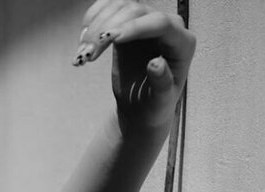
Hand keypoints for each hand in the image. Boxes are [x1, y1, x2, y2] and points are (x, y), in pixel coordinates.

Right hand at [73, 2, 195, 135]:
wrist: (141, 108)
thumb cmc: (155, 106)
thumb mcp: (160, 101)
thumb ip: (161, 82)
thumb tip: (156, 63)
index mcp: (182, 43)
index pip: (159, 23)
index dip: (134, 27)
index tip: (110, 38)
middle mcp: (166, 26)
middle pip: (135, 10)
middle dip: (109, 29)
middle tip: (89, 54)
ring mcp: (145, 21)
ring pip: (119, 6)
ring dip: (96, 26)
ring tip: (82, 54)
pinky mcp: (127, 23)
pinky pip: (109, 9)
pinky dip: (92, 21)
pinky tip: (82, 40)